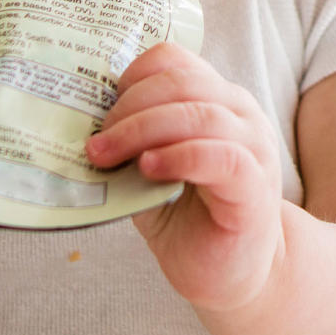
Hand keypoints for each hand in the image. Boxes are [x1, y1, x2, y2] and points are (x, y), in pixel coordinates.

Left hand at [85, 43, 284, 310]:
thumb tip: (79, 127)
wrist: (230, 273)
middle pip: (180, 83)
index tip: (100, 110)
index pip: (174, 61)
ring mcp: (254, 147)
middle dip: (127, 108)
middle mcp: (239, 115)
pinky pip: (221, 155)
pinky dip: (179, 156)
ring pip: (198, 114)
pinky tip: (149, 169)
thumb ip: (129, 145)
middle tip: (95, 144)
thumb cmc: (189, 220)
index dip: (132, 77)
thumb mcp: (149, 172)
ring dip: (142, 131)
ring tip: (108, 157)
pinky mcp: (256, 185)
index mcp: (214, 101)